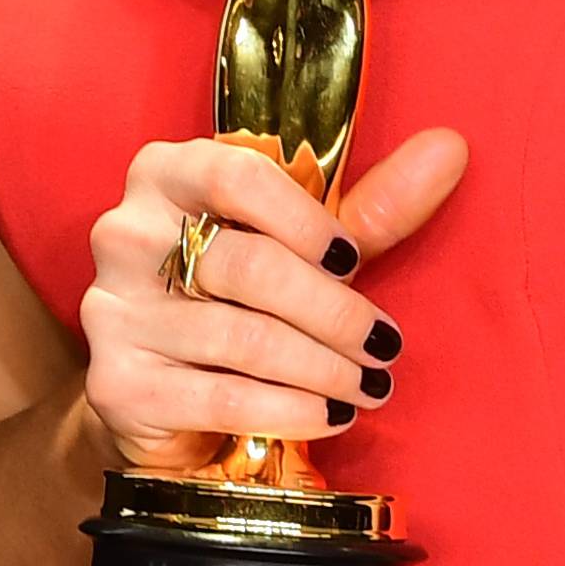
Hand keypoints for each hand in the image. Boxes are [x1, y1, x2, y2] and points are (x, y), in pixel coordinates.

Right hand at [81, 123, 465, 475]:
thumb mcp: (303, 246)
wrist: (161, 393)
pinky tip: (329, 416)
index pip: (235, 175)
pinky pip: (218, 396)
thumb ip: (371, 206)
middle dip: (333, 312)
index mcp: (165, 174)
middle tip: (385, 344)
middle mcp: (126, 233)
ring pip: (240, 337)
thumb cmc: (242, 299)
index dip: (305, 219)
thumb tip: (450, 150)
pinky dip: (288, 410)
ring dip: (322, 368)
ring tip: (370, 386)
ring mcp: (113, 310)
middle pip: (248, 266)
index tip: (353, 259)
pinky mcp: (115, 384)